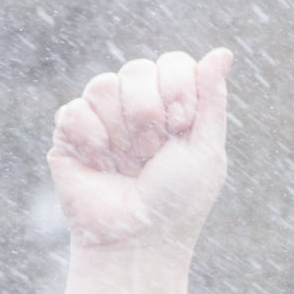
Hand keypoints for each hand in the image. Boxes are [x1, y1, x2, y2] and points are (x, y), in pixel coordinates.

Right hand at [49, 48, 231, 253]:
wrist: (135, 242)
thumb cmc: (176, 204)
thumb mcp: (206, 151)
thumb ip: (212, 99)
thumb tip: (223, 52)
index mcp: (173, 109)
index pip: (172, 63)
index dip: (176, 86)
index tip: (182, 122)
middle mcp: (137, 109)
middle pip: (136, 69)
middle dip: (148, 111)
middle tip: (152, 151)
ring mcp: (102, 120)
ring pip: (102, 85)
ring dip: (120, 130)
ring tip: (127, 164)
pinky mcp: (70, 136)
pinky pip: (74, 110)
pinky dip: (91, 138)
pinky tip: (99, 165)